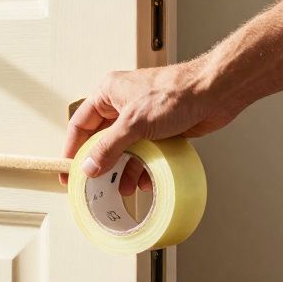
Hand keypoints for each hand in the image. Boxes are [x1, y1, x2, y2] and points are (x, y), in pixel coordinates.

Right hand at [61, 62, 236, 182]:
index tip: (68, 170)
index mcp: (109, 93)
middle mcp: (122, 103)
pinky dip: (143, 167)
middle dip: (101, 164)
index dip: (72, 149)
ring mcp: (141, 117)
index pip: (80, 124)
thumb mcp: (134, 123)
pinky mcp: (159, 129)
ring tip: (124, 188)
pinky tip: (146, 180)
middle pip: (102, 139)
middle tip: (95, 185)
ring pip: (124, 149)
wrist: (215, 93)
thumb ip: (108, 147)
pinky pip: (143, 152)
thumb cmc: (177, 93)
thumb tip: (89, 166)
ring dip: (124, 169)